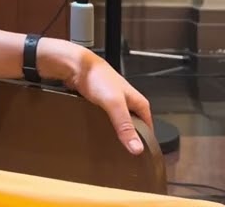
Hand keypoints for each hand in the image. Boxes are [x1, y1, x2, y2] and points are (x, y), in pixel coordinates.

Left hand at [40, 39, 152, 154]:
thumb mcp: (115, 104)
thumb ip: (125, 126)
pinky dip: (103, 127)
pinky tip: (97, 134)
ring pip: (118, 123)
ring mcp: (115, 102)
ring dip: (114, 133)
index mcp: (139, 103)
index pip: (148, 129)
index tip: (138, 158)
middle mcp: (129, 103)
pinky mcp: (101, 103)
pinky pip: (106, 119)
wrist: (76, 66)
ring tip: (109, 147)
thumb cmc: (98, 79)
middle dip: (128, 139)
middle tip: (121, 156)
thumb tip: (137, 149)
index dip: (144, 143)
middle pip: (133, 127)